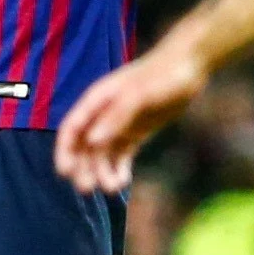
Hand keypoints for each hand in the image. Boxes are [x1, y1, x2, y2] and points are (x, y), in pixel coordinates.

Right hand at [53, 44, 208, 193]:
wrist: (189, 66)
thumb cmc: (161, 75)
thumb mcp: (138, 95)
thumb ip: (116, 117)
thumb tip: (92, 141)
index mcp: (98, 100)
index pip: (72, 128)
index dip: (65, 150)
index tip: (65, 173)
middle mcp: (104, 114)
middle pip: (84, 146)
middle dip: (82, 167)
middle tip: (87, 188)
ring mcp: (120, 125)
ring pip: (102, 155)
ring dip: (102, 172)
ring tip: (112, 188)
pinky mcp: (136, 133)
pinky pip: (121, 156)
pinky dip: (119, 170)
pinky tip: (123, 181)